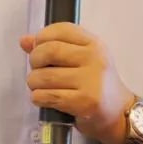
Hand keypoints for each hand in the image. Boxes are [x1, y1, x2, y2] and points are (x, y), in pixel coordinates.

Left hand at [19, 22, 134, 143]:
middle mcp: (94, 58)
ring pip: (44, 76)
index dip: (41, 37)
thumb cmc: (95, 84)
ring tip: (38, 86)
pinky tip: (42, 98)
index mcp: (94, 44)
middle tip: (37, 69)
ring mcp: (91, 81)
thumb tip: (24, 40)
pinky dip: (38, 97)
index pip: (61, 30)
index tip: (38, 48)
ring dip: (33, 82)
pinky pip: (48, 96)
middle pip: (50, 51)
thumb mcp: (82, 60)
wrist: (118, 113)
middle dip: (34, 60)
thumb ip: (54, 47)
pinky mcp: (85, 102)